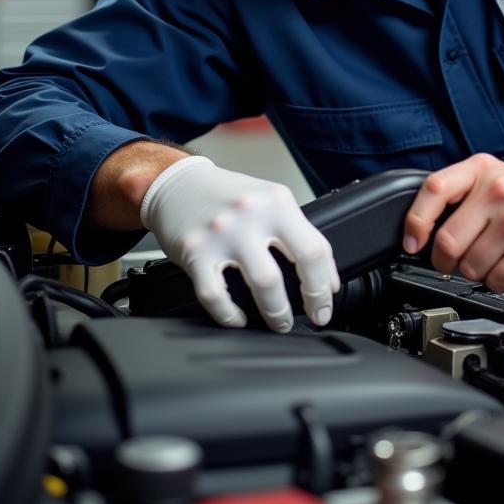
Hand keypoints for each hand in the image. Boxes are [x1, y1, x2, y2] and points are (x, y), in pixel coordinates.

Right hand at [139, 155, 339, 331]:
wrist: (177, 182)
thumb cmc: (228, 195)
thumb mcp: (269, 200)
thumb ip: (294, 230)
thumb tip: (323, 275)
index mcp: (276, 201)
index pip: (314, 247)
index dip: (325, 282)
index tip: (326, 300)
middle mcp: (251, 214)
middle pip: (290, 269)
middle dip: (308, 301)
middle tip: (312, 315)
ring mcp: (221, 233)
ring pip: (260, 285)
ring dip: (275, 312)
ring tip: (280, 321)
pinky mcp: (194, 251)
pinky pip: (215, 295)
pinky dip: (230, 315)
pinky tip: (238, 318)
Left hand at [403, 154, 503, 292]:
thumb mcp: (491, 174)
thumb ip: (457, 192)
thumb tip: (420, 228)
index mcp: (481, 170)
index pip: (434, 190)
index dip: (415, 221)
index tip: (413, 243)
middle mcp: (498, 192)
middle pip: (447, 241)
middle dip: (443, 260)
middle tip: (451, 261)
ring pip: (470, 267)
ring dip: (474, 271)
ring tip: (489, 257)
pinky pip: (496, 281)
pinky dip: (496, 281)